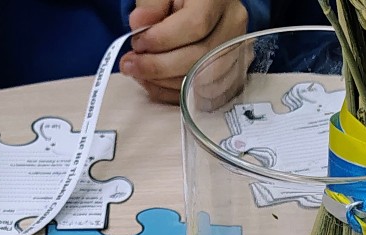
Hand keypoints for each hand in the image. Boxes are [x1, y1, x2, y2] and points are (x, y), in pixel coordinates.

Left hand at [123, 0, 247, 103]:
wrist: (197, 7)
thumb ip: (151, 3)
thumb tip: (139, 24)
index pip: (196, 25)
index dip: (162, 40)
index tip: (137, 42)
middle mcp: (233, 26)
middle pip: (200, 57)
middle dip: (159, 66)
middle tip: (131, 64)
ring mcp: (234, 53)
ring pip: (202, 81)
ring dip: (163, 82)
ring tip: (137, 71)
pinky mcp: (228, 74)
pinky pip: (201, 95)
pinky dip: (171, 93)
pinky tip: (152, 83)